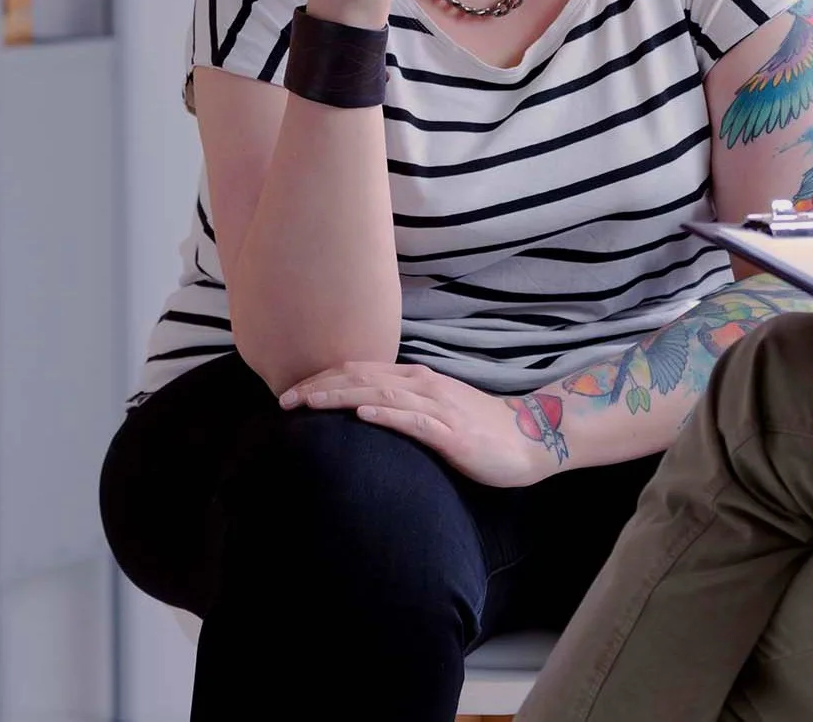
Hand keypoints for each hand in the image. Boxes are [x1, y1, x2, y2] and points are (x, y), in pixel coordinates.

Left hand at [280, 362, 556, 487]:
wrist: (529, 440)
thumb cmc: (479, 428)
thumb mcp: (434, 410)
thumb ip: (402, 406)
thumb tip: (362, 412)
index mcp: (416, 379)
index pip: (360, 372)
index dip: (323, 379)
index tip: (291, 392)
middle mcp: (423, 385)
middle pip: (362, 378)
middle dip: (320, 387)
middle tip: (284, 400)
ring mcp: (438, 407)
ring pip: (381, 395)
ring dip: (341, 397)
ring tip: (309, 404)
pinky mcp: (451, 433)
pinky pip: (414, 421)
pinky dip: (386, 416)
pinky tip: (362, 417)